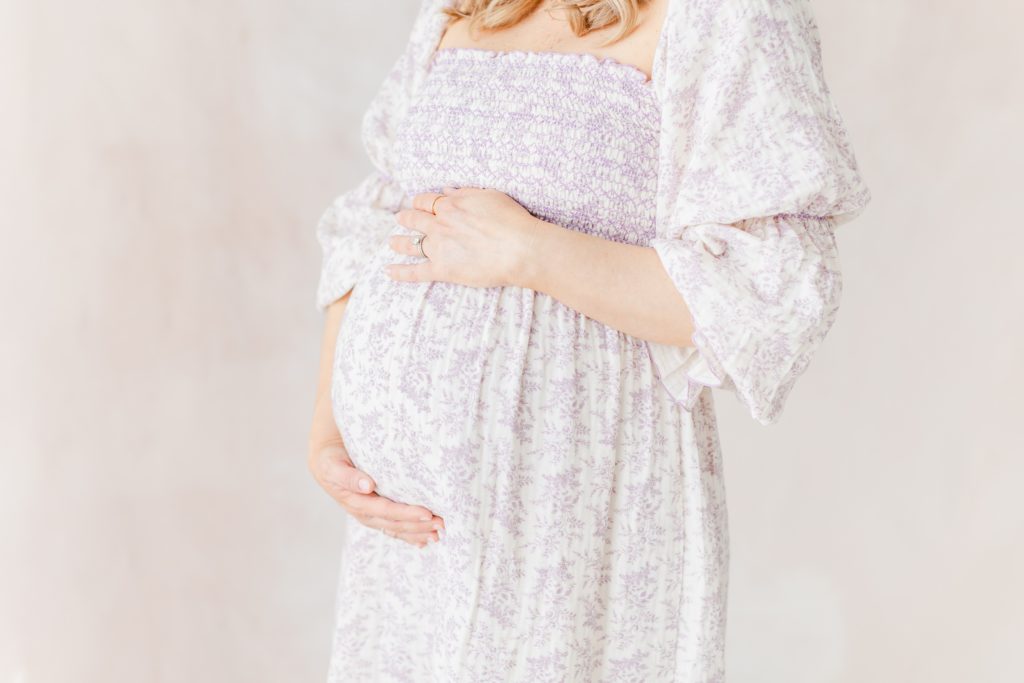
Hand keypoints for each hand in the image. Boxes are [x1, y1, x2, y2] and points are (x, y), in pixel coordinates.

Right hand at [308, 437, 444, 547]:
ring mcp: (370, 515)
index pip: (385, 511)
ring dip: (417, 533)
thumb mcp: (332, 465)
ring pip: (396, 528)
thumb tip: (368, 486)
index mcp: (355, 502)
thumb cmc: (330, 459)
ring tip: (438, 534)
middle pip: (395, 524)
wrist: (326, 459)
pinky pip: (394, 527)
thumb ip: (348, 476)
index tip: (427, 513)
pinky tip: (424, 540)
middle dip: (418, 526)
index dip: (406, 514)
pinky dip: (410, 534)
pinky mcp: (376, 512)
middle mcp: (364, 512)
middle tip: (442, 524)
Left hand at [386, 186, 542, 287]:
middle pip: (414, 219)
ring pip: (410, 243)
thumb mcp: (489, 196)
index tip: (418, 204)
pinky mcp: (442, 269)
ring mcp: (438, 247)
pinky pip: (415, 272)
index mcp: (450, 205)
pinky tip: (388, 271)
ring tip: (391, 242)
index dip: (420, 202)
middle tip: (400, 219)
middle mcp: (439, 224)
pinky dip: (400, 272)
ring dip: (398, 242)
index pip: (426, 201)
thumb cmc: (510, 220)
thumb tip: (447, 190)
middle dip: (406, 218)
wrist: (519, 248)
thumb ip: (465, 192)